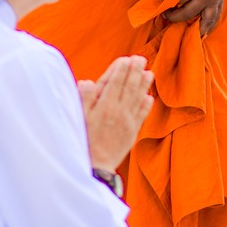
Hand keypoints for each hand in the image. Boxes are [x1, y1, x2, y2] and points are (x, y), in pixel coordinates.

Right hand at [78, 54, 152, 171]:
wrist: (95, 168)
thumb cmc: (82, 141)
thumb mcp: (78, 118)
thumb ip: (84, 98)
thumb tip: (88, 81)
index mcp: (104, 106)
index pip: (115, 83)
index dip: (121, 70)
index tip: (126, 59)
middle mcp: (118, 112)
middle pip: (129, 87)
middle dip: (135, 71)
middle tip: (140, 59)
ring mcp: (127, 122)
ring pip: (138, 98)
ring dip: (144, 85)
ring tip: (149, 73)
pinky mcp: (132, 133)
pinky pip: (142, 115)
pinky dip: (146, 105)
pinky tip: (149, 97)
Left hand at [164, 0, 226, 36]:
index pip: (179, 0)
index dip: (167, 3)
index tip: (158, 4)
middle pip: (189, 13)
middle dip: (174, 16)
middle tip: (164, 15)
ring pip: (205, 21)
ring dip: (192, 29)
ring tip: (181, 32)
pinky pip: (215, 18)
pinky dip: (207, 27)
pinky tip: (200, 33)